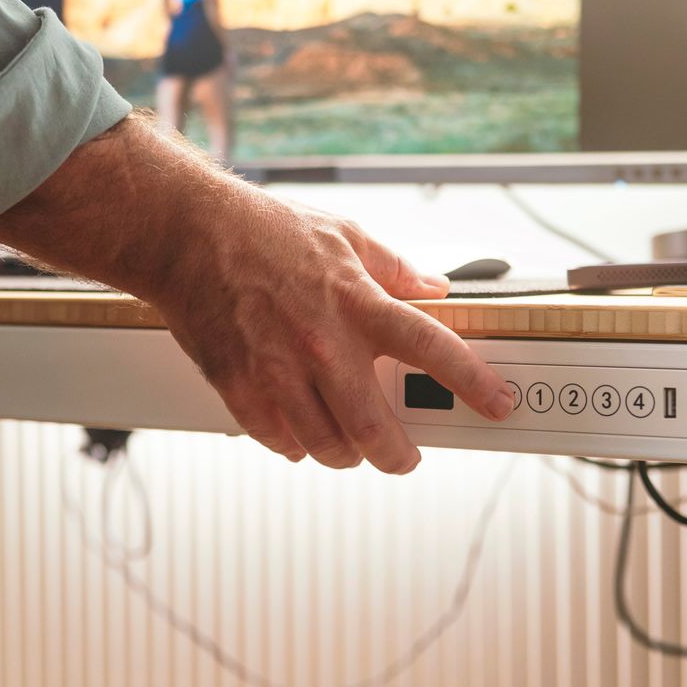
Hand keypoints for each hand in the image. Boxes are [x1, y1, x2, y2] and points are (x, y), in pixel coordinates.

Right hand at [0, 115, 513, 473]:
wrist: (186, 234)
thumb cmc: (264, 230)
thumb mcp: (344, 236)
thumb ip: (394, 269)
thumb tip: (435, 288)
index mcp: (358, 303)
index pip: (433, 350)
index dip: (474, 383)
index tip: (500, 404)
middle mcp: (324, 344)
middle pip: (375, 428)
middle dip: (398, 456)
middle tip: (404, 456)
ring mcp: (279, 371)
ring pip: (327, 446)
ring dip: (346, 455)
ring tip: (349, 447)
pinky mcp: (239, 387)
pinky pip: (278, 440)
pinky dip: (295, 445)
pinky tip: (299, 434)